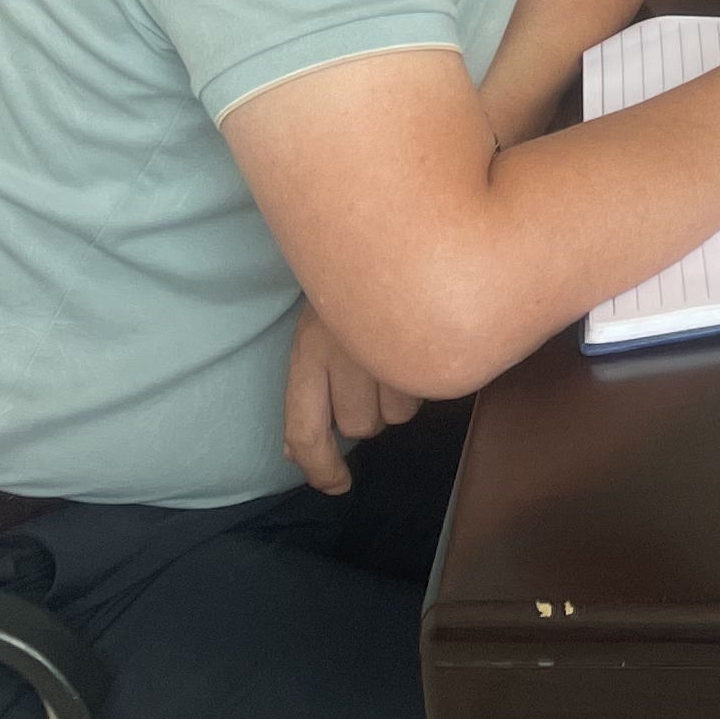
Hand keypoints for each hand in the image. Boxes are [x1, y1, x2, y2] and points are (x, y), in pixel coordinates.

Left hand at [282, 307, 418, 495]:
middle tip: (371, 377)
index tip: (337, 485)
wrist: (387, 233)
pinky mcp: (426, 343)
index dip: (319, 469)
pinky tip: (417, 347)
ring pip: (397, 414)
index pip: (306, 432)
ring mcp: (387, 348)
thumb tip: (293, 455)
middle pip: (359, 426)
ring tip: (395, 356)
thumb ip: (304, 399)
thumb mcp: (312, 341)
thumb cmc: (343, 292)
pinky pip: (426, 389)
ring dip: (398, 396)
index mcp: (308, 354)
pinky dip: (422, 377)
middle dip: (367, 413)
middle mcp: (344, 355)